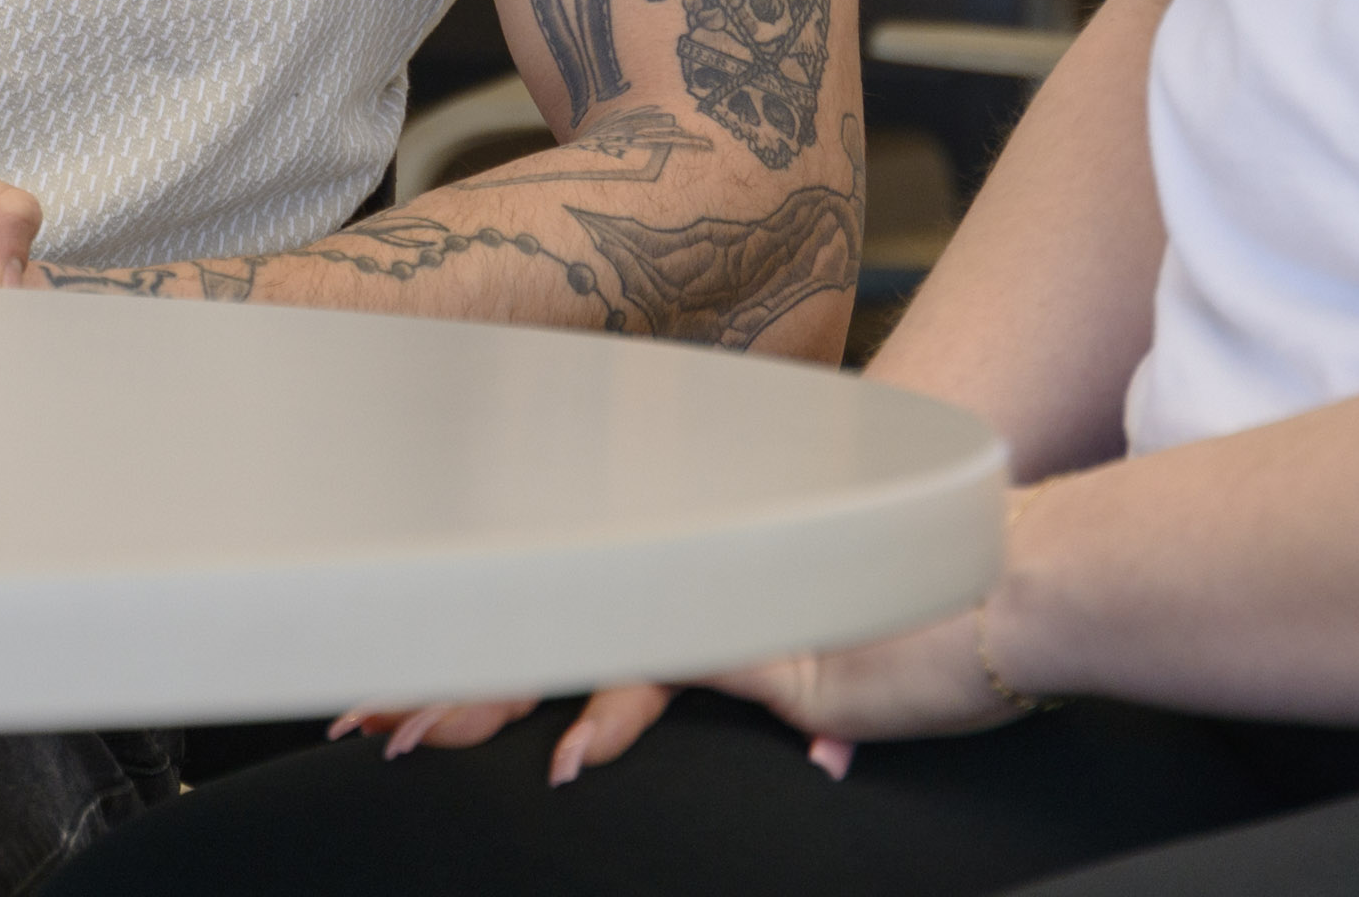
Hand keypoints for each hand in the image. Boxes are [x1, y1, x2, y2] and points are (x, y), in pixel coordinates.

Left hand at [340, 599, 1023, 788]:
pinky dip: (616, 723)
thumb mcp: (839, 677)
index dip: (470, 669)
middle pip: (530, 637)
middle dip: (436, 684)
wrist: (1006, 593)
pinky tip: (573, 764)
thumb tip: (811, 754)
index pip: (551, 636)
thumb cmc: (929, 634)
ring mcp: (712, 619)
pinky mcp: (759, 652)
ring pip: (566, 653)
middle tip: (353, 720)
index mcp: (680, 605)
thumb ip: (804, 705)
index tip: (392, 701)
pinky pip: (664, 681)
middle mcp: (680, 600)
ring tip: (412, 741)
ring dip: (484, 704)